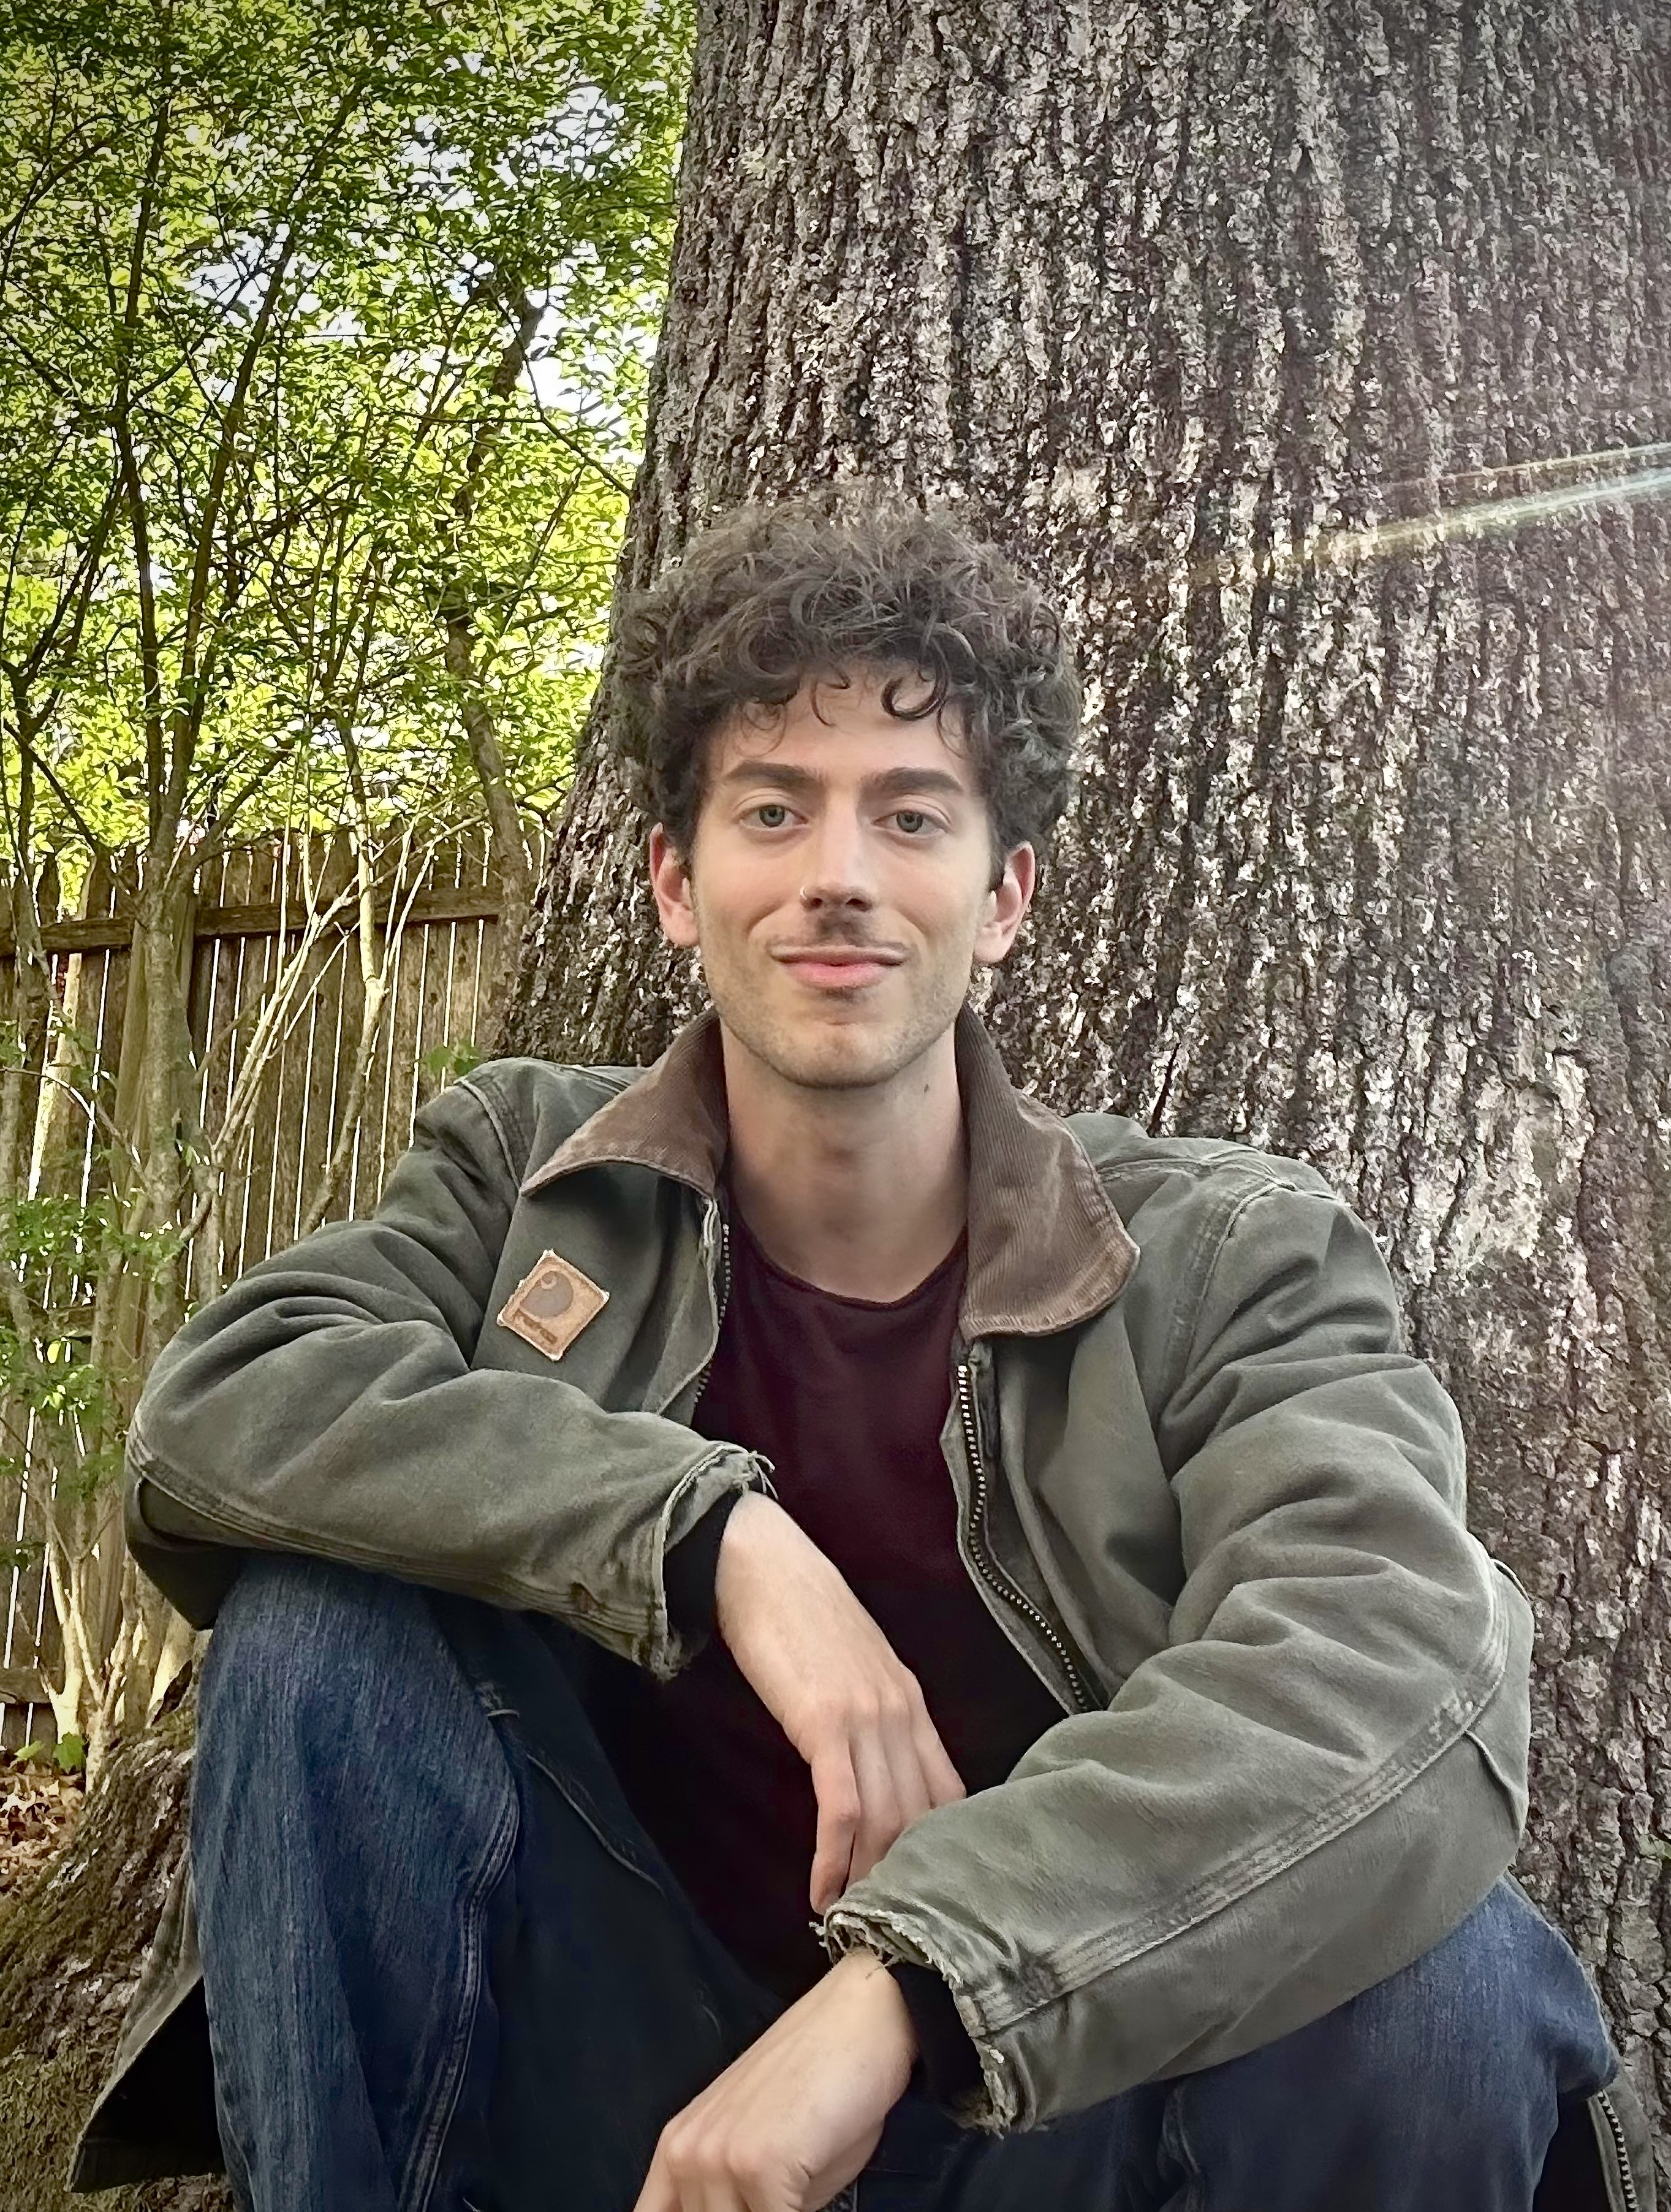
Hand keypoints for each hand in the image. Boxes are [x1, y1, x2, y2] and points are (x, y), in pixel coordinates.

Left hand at [632, 1946, 916, 2211]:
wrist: (863, 2015)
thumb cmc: (826, 2081)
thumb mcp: (764, 2155)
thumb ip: (741, 2202)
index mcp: (677, 2148)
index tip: (737, 2203)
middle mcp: (686, 2153)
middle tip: (780, 2197)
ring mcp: (719, 2158)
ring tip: (796, 2194)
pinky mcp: (760, 2164)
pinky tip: (812, 2195)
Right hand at [714, 1492, 965, 1911]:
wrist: (762, 1564)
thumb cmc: (799, 1612)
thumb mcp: (855, 1665)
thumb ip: (872, 1712)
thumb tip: (872, 1767)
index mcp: (912, 1702)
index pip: (949, 1793)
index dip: (937, 1850)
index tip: (915, 1891)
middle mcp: (903, 1713)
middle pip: (919, 1818)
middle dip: (902, 1878)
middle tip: (881, 1926)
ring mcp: (868, 1718)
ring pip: (885, 1821)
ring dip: (867, 1880)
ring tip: (849, 1924)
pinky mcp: (826, 1724)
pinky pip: (841, 1808)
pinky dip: (834, 1859)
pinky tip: (821, 1891)